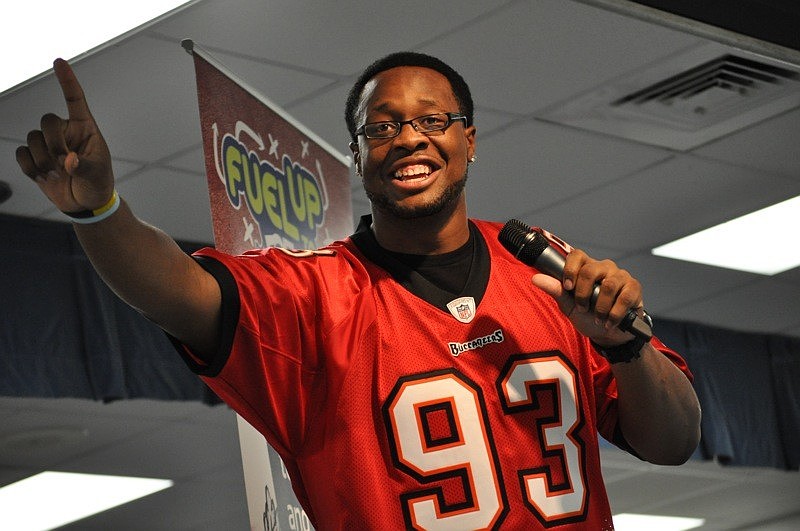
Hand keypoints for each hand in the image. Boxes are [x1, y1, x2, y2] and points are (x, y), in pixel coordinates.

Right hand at [16, 58, 113, 212]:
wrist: (85, 202)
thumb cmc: (97, 183)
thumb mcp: (97, 174)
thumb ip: (84, 166)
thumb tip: (68, 161)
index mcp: (85, 128)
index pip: (75, 99)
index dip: (67, 80)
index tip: (59, 61)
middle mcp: (64, 131)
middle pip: (47, 121)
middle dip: (53, 143)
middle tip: (64, 164)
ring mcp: (48, 143)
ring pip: (32, 139)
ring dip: (42, 160)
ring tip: (57, 176)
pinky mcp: (34, 157)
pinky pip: (22, 154)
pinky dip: (30, 167)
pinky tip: (43, 178)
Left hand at [532, 248, 642, 344]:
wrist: (609, 335)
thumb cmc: (588, 316)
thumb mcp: (569, 305)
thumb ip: (556, 290)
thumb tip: (535, 279)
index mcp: (586, 268)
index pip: (577, 255)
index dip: (570, 269)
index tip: (567, 287)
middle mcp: (604, 268)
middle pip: (591, 270)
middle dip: (583, 294)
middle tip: (582, 309)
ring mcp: (620, 276)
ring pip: (608, 285)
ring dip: (600, 307)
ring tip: (597, 319)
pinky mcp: (634, 288)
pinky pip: (624, 297)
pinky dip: (615, 313)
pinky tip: (610, 322)